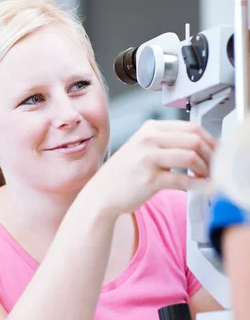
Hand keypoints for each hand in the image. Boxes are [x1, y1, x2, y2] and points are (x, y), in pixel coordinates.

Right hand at [96, 119, 216, 213]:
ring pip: (191, 156)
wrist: (101, 192)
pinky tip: (202, 187)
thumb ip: (168, 143)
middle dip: (211, 154)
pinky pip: (182, 179)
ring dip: (206, 169)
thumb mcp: (143, 147)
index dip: (210, 139)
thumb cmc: (123, 173)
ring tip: (208, 177)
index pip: (190, 127)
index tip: (216, 151)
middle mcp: (148, 139)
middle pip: (194, 139)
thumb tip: (200, 146)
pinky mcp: (149, 179)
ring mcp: (148, 158)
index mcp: (150, 128)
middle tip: (216, 165)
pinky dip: (198, 185)